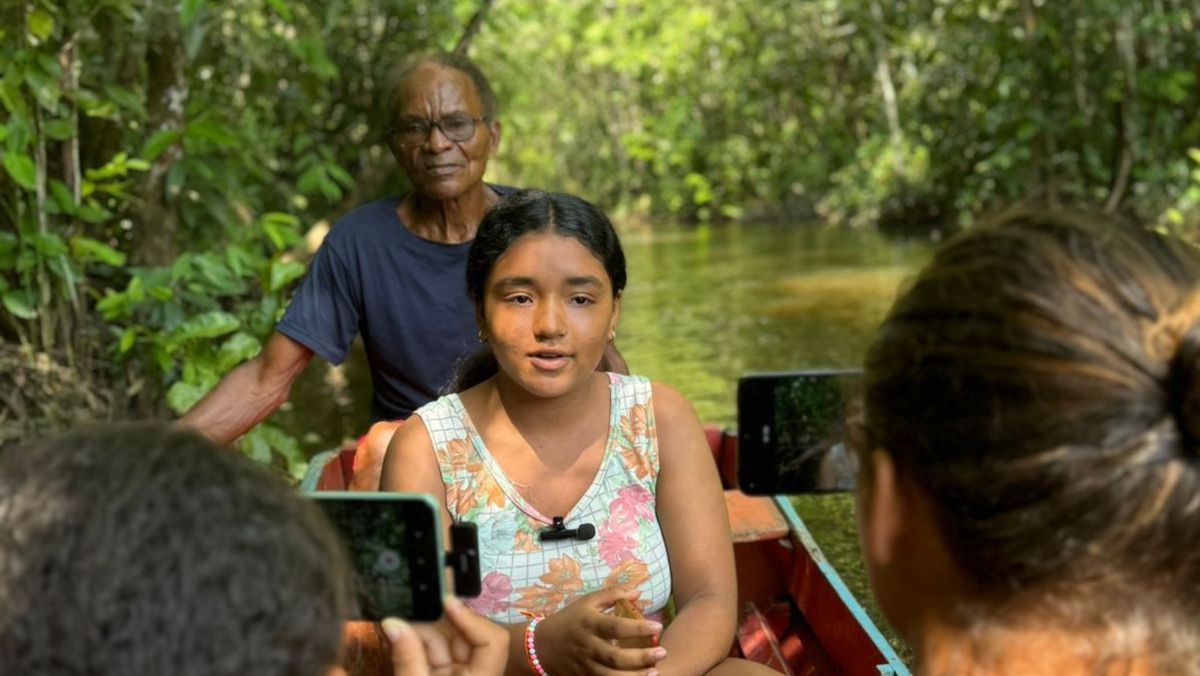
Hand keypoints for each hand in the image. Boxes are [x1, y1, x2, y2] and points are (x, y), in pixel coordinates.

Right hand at [383, 597, 508, 675]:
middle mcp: (476, 673)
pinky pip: (436, 652)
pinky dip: (419, 642)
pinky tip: (402, 632)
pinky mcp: (446, 675)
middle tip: (409, 608)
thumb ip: (407, 657)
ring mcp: (461, 673)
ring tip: (398, 620)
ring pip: (448, 641)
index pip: (493, 641)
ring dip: (423, 630)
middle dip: (437, 621)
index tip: (446, 601)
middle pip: (466, 635)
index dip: (471, 618)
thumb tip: (393, 622)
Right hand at [535, 587, 666, 675]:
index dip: (638, 628)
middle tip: (662, 652)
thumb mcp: (586, 602)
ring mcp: (585, 665)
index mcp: (589, 623)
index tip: (658, 626)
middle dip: (641, 657)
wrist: (539, 646)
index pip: (616, 627)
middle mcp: (587, 646)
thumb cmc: (569, 620)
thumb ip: (612, 594)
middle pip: (615, 656)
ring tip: (655, 672)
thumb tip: (638, 592)